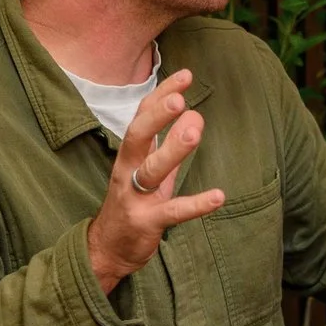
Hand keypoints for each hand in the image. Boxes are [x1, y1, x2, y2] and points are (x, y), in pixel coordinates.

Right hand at [84, 70, 224, 290]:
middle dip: (157, 116)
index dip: (161, 95)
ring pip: (152, 170)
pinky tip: (218, 196)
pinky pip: (172, 211)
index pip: (142, 116)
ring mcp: (135, 197)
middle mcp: (128, 171)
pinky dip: (196, 205)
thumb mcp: (148, 170)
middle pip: (137, 136)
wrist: (107, 250)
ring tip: (195, 129)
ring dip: (173, 149)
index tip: (184, 75)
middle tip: (180, 99)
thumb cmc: (132, 204)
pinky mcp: (146, 223)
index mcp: (129, 155)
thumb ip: (170, 144)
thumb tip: (195, 115)